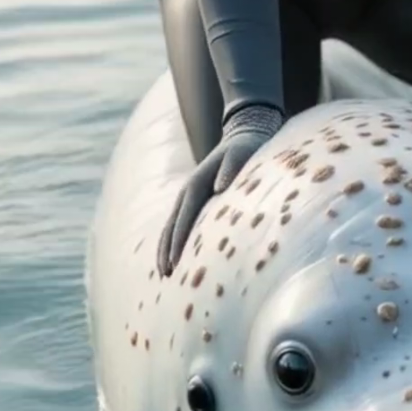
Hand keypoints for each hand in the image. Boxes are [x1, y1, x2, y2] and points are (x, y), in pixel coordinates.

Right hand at [157, 103, 283, 276]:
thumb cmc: (247, 149)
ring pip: (171, 225)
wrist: (244, 136)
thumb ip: (233, 168)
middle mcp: (189, 190)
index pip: (185, 216)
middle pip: (172, 224)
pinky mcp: (196, 201)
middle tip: (165, 274)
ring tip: (164, 272)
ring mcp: (190, 195)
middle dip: (167, 249)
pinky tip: (175, 257)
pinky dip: (173, 240)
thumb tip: (220, 187)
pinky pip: (180, 223)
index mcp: (197, 183)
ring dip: (166, 248)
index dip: (178, 239)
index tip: (174, 261)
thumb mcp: (242, 154)